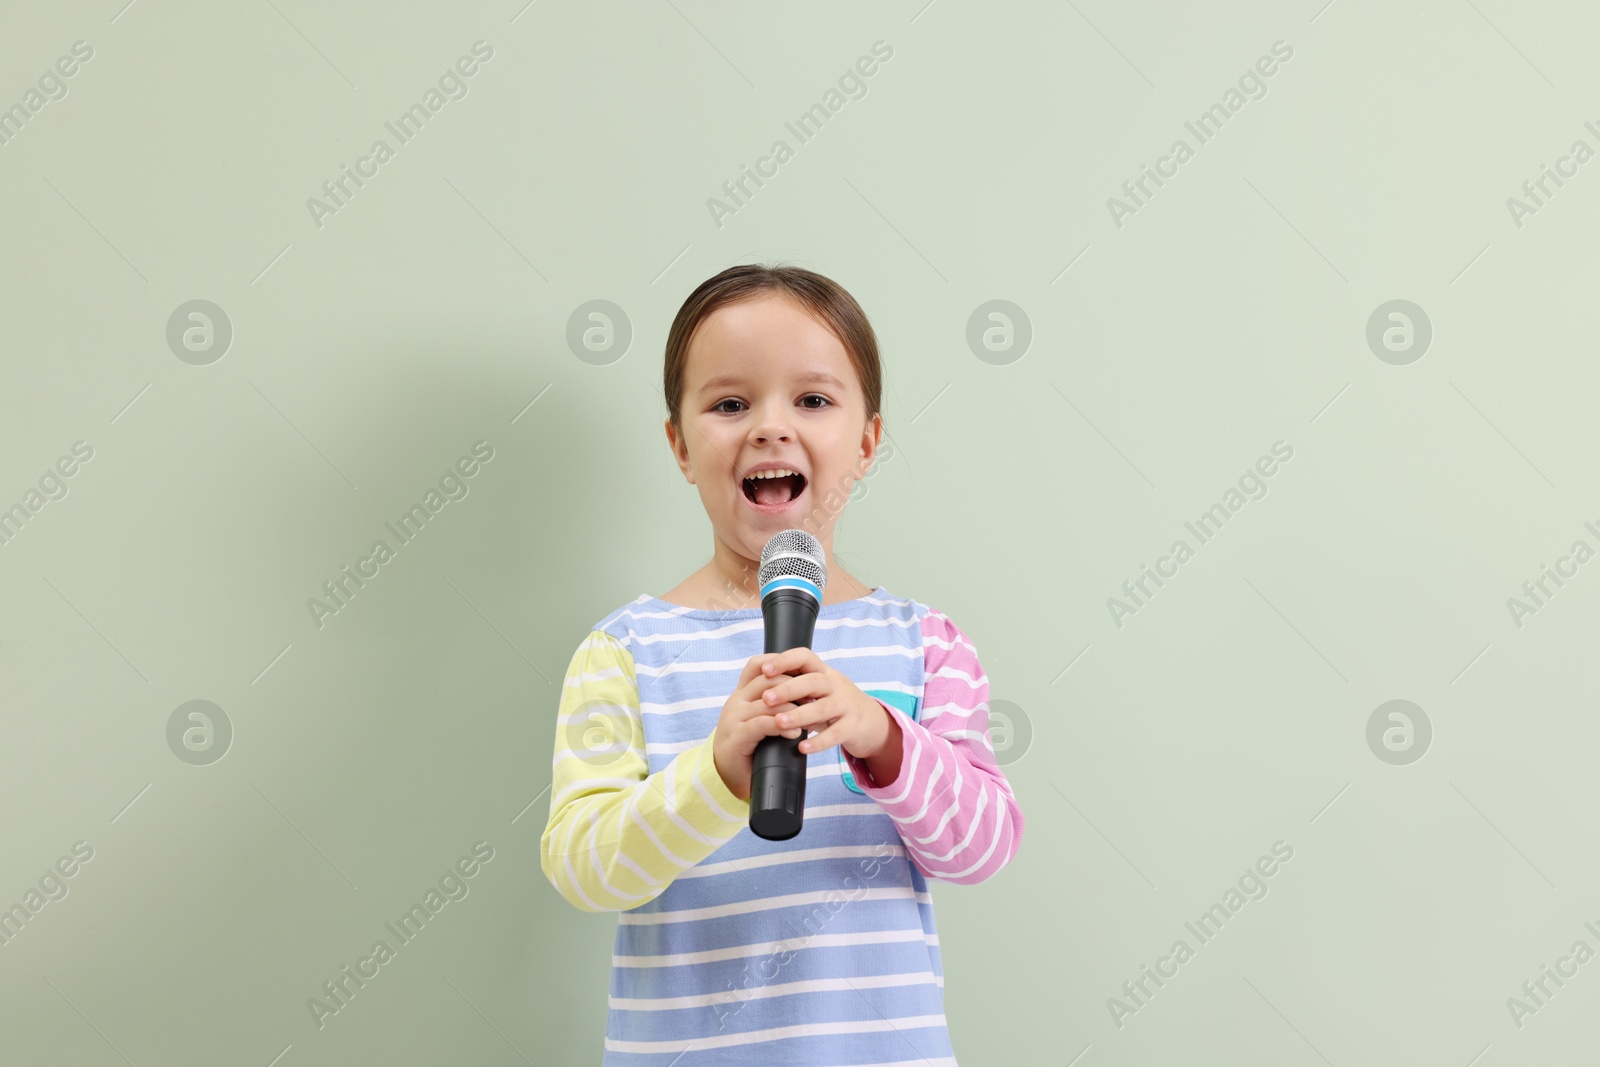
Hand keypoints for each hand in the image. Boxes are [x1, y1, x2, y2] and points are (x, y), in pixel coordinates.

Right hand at [710, 653, 806, 802]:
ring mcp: (734, 717)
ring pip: (768, 702)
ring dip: (793, 709)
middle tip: (814, 698)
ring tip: (809, 719)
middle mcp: (736, 700)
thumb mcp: (758, 719)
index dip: (781, 664)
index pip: (758, 665)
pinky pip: (762, 724)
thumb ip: (771, 705)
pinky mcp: (737, 735)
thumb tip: (802, 695)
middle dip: (795, 687)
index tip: (805, 674)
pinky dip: (782, 727)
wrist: (724, 774)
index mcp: (741, 693)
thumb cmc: (747, 746)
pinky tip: (795, 734)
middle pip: (768, 680)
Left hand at [756, 647, 891, 760]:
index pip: (805, 657)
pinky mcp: (853, 726)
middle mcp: (835, 684)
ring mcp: (846, 704)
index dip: (785, 660)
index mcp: (823, 672)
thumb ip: (795, 686)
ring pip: (823, 707)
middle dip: (788, 689)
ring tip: (779, 723)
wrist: (870, 721)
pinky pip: (836, 733)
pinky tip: (802, 748)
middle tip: (766, 699)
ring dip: (799, 715)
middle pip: (813, 681)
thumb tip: (758, 685)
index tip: (765, 670)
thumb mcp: (818, 690)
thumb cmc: (834, 703)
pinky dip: (819, 741)